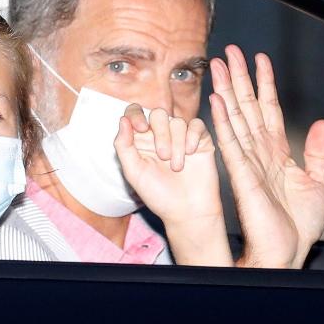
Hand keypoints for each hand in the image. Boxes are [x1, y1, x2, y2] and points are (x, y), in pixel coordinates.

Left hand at [114, 104, 231, 266]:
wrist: (187, 211)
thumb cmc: (158, 195)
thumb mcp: (134, 173)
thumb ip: (123, 146)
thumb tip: (123, 120)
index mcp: (141, 140)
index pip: (135, 112)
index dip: (136, 114)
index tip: (140, 128)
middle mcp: (161, 135)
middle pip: (158, 113)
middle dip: (160, 133)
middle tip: (163, 156)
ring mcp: (181, 137)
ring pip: (178, 121)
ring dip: (176, 142)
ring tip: (177, 166)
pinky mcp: (200, 140)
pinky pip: (196, 125)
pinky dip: (192, 136)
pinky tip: (191, 153)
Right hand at [210, 45, 323, 268]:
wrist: (288, 252)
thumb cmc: (298, 227)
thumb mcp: (318, 183)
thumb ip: (318, 152)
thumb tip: (323, 124)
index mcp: (276, 153)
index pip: (268, 110)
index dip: (264, 84)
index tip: (260, 60)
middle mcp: (259, 153)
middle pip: (246, 107)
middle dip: (239, 78)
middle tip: (230, 52)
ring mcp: (248, 162)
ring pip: (235, 119)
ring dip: (226, 91)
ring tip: (218, 66)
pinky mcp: (241, 176)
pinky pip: (231, 144)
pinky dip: (223, 122)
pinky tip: (217, 102)